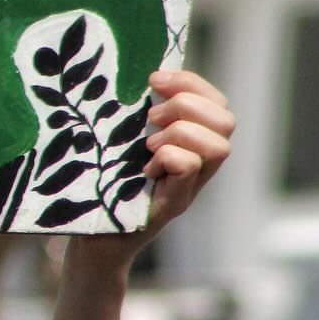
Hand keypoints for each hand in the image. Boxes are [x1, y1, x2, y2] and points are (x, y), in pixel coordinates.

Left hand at [67, 67, 232, 272]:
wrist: (91, 243)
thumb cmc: (103, 188)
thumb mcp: (124, 145)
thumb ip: (139, 118)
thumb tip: (141, 77)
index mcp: (190, 146)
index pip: (217, 103)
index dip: (191, 83)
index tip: (153, 79)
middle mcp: (198, 167)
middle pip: (226, 121)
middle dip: (187, 106)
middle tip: (150, 119)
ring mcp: (189, 188)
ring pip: (218, 146)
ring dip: (179, 134)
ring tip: (148, 145)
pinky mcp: (173, 206)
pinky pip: (189, 166)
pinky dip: (168, 157)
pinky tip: (145, 167)